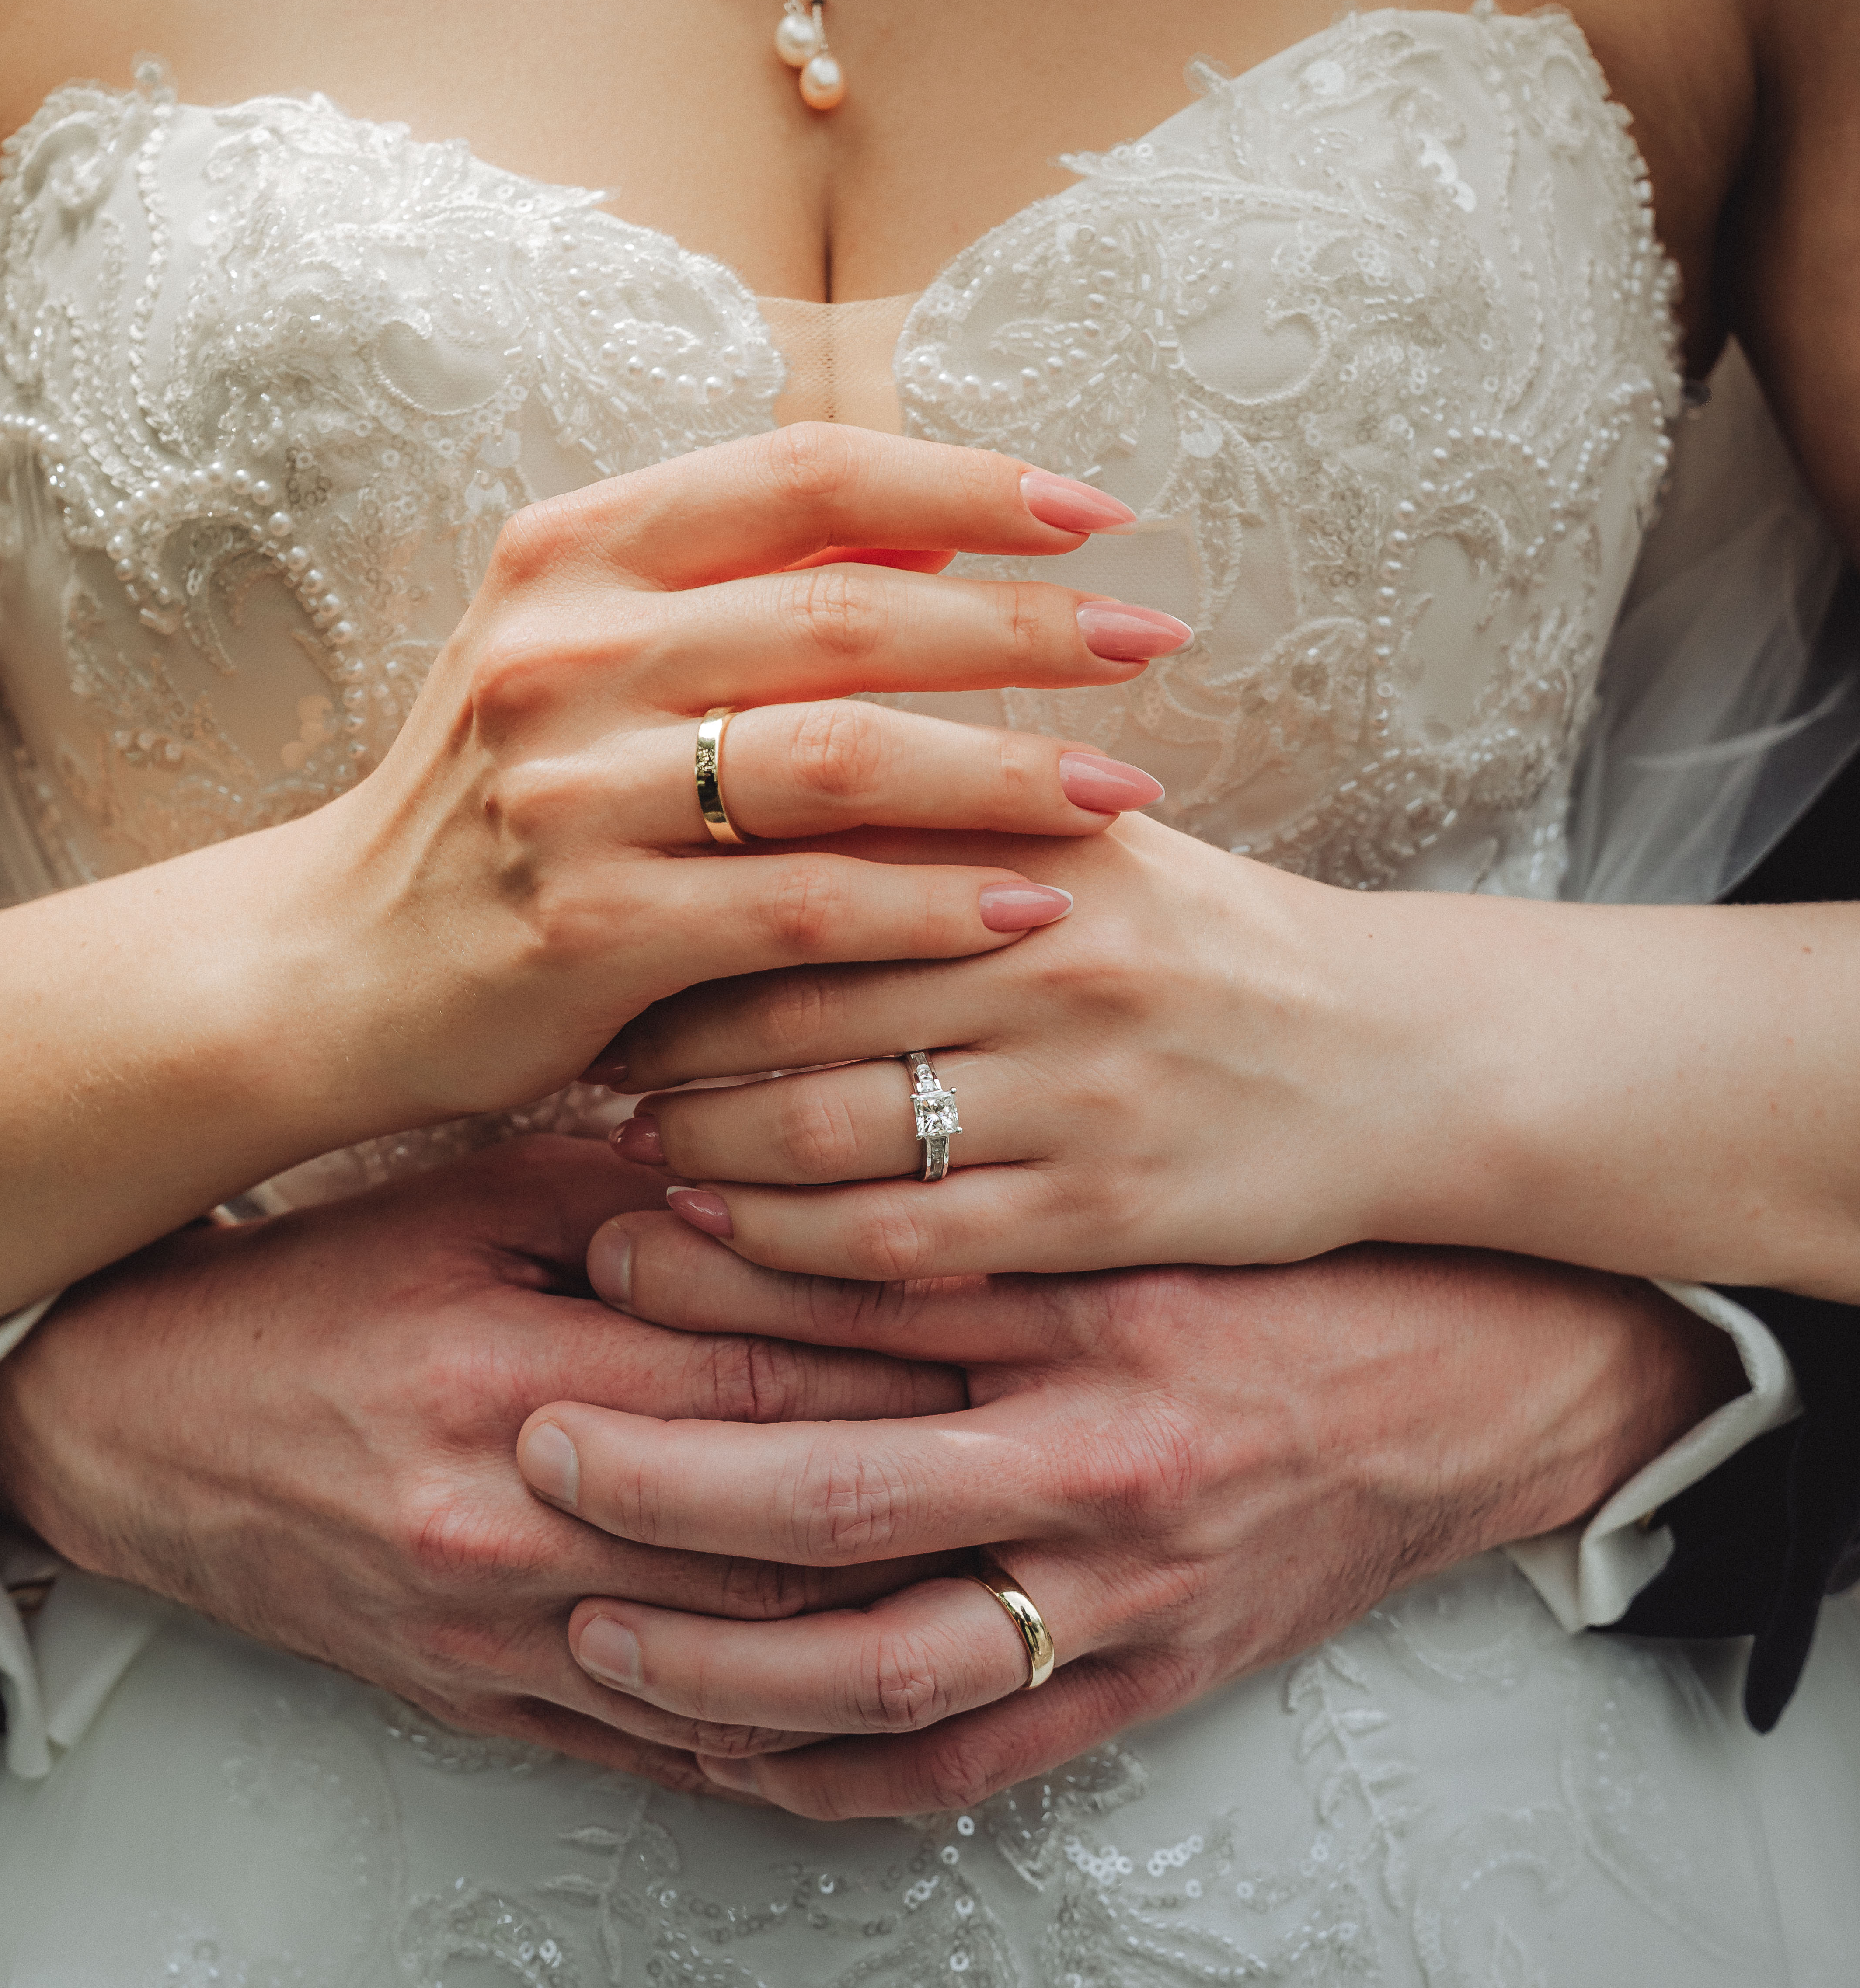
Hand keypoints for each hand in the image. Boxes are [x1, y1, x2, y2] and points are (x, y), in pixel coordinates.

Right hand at [0, 430, 1188, 1388]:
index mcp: (574, 555)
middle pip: (848, 612)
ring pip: (839, 759)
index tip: (1098, 516)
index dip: (965, 483)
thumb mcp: (578, 661)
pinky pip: (799, 908)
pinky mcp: (587, 930)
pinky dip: (925, 909)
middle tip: (1156, 645)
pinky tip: (1028, 910)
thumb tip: (929, 531)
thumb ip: (732, 592)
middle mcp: (566, 650)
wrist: (328, 972)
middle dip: (1023, 629)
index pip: (802, 475)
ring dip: (1003, 773)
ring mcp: (569, 791)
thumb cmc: (493, 814)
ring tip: (1129, 792)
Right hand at [0, 1139, 965, 1790]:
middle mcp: (514, 1530)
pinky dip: (787, 1734)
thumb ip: (638, 1186)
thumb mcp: (463, 1198)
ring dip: (890, 1625)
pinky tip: (890, 1698)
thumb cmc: (307, 1294)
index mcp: (512, 1379)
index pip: (768, 1386)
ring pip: (752, 1661)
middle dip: (939, 1500)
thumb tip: (804, 1170)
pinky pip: (673, 1754)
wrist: (136, 1433)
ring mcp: (502, 1643)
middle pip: (787, 1537)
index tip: (1032, 1336)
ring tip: (1018, 1577)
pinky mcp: (490, 1711)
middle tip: (1068, 1458)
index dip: (914, 1363)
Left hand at [513, 1213, 1745, 1817]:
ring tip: (588, 1626)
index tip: (585, 1254)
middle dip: (661, 1485)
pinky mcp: (1145, 1691)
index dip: (701, 1280)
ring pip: (878, 1663)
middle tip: (532, 1449)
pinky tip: (720, 1754)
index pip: (861, 1298)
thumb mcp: (1146, 1193)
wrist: (1489, 1389)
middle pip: (835, 1496)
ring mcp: (1128, 1596)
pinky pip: (961, 1767)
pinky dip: (831, 1775)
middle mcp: (1108, 1457)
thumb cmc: (1299, 1269)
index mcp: (1101, 1304)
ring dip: (714, 1662)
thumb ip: (971, 1185)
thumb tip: (764, 1159)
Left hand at [597, 809, 1411, 1277]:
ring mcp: (1080, 1098)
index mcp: (1043, 846)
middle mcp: (1056, 962)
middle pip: (785, 996)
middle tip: (584, 1045)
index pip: (811, 853)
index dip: (682, 891)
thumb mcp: (1097, 838)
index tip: (606, 913)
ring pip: (821, 1128)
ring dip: (699, 1142)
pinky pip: (895, 1239)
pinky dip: (780, 1237)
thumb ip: (947, 799)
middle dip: (658, 1032)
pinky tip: (714, 1221)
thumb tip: (769, 747)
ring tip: (637, 1141)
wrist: (1403, 1062)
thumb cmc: (1212, 947)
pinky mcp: (1103, 1216)